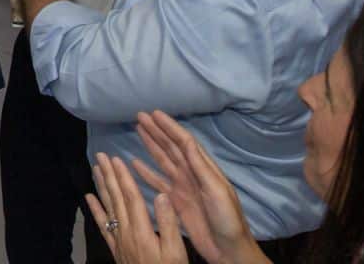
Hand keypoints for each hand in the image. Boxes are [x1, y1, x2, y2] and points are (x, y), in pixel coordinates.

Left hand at [85, 153, 187, 263]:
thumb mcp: (176, 251)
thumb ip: (168, 223)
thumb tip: (161, 195)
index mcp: (141, 230)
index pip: (130, 197)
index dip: (123, 177)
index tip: (116, 159)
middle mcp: (126, 232)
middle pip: (116, 198)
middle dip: (109, 175)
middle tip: (100, 155)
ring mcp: (118, 240)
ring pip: (108, 208)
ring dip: (101, 187)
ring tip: (95, 169)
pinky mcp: (115, 248)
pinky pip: (102, 226)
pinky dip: (95, 210)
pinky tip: (88, 198)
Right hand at [132, 112, 260, 263]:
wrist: (229, 250)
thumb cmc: (227, 220)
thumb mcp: (217, 191)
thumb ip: (201, 167)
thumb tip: (187, 141)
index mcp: (203, 169)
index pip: (184, 142)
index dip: (169, 127)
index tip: (154, 114)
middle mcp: (192, 174)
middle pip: (171, 147)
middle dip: (157, 131)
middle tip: (140, 116)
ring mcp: (183, 188)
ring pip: (163, 161)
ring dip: (151, 146)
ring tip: (138, 130)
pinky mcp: (176, 202)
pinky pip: (157, 183)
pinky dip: (146, 172)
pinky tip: (134, 163)